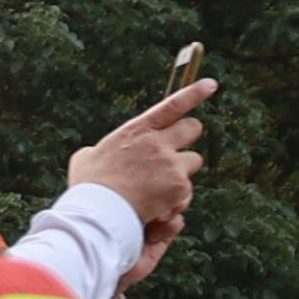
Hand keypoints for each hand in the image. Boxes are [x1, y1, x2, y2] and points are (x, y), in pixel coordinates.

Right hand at [65, 78, 215, 282]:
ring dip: (181, 172)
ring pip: (192, 162)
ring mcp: (171, 164)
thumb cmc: (89, 187)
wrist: (99, 214)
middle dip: (187, 138)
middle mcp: (158, 143)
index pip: (172, 105)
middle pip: (193, 128)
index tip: (211, 85)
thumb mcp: (86, 158)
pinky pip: (187, 191)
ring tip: (158, 188)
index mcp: (137, 130)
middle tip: (174, 152)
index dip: (194, 93)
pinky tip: (157, 207)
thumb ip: (102, 149)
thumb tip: (101, 152)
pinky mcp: (180, 187)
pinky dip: (176, 199)